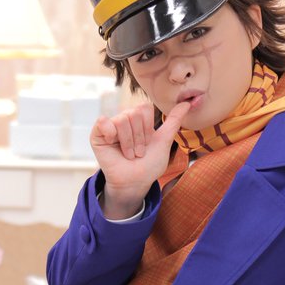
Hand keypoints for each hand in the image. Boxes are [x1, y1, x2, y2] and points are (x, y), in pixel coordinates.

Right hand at [89, 101, 189, 217]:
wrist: (136, 182)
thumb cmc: (149, 164)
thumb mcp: (164, 141)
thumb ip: (174, 121)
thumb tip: (187, 102)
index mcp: (139, 120)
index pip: (144, 108)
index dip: (148, 128)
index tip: (148, 143)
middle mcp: (125, 120)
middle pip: (134, 113)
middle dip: (139, 137)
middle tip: (138, 152)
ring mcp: (110, 126)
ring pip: (122, 120)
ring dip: (129, 143)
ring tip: (129, 154)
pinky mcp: (97, 135)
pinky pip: (103, 122)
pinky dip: (110, 133)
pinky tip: (113, 144)